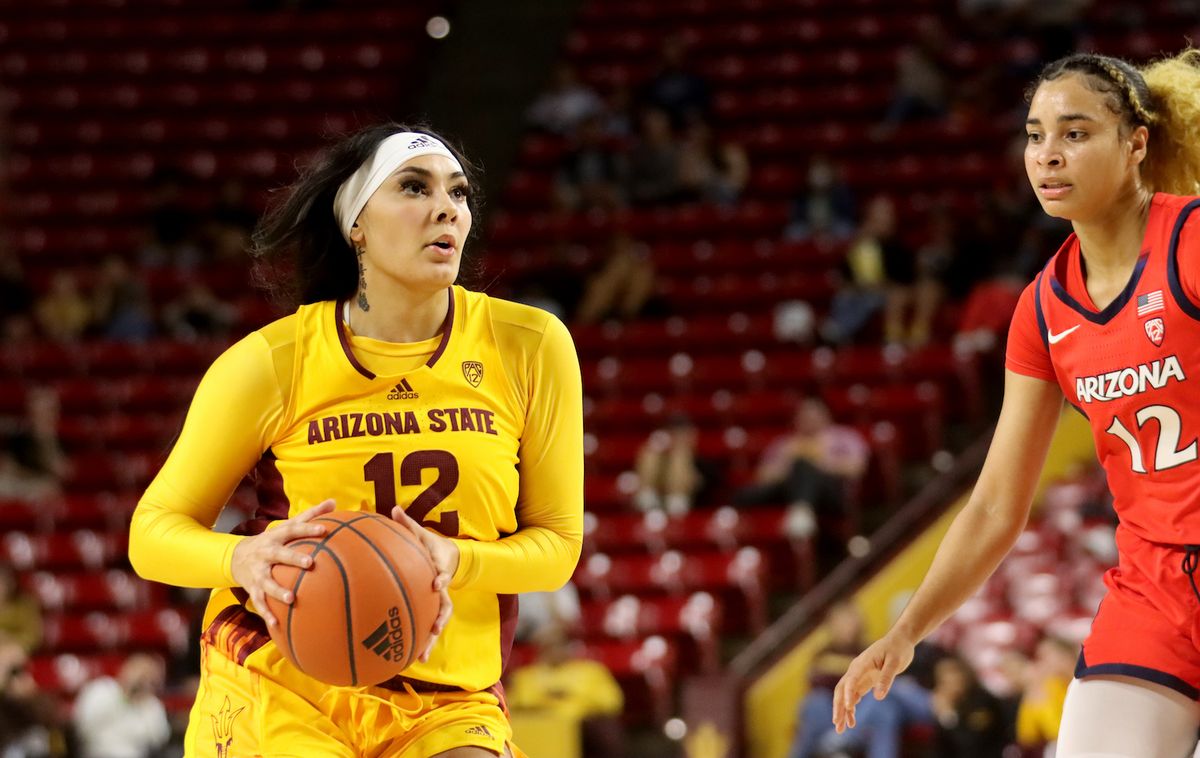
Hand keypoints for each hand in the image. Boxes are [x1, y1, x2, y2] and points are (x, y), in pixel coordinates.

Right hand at [230, 499, 334, 626]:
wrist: (236, 557)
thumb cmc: (273, 540)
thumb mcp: (287, 526)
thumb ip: (310, 515)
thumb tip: (334, 501)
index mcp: (276, 537)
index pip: (294, 530)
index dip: (308, 528)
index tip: (324, 530)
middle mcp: (266, 553)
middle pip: (280, 555)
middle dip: (293, 558)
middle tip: (310, 563)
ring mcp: (258, 572)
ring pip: (267, 582)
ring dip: (278, 591)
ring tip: (291, 598)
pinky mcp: (253, 589)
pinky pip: (260, 603)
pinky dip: (267, 614)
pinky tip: (276, 625)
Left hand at [392, 507, 457, 662]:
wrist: (450, 557)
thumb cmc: (430, 545)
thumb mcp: (422, 533)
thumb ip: (408, 524)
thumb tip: (393, 508)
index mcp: (440, 570)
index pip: (444, 574)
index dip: (442, 579)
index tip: (436, 584)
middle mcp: (442, 590)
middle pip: (445, 607)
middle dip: (440, 620)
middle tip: (434, 631)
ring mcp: (438, 602)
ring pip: (437, 623)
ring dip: (430, 640)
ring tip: (421, 657)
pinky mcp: (431, 610)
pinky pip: (425, 627)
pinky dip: (419, 642)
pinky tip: (407, 658)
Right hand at [831, 632, 914, 732]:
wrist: (900, 640)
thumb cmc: (898, 648)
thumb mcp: (895, 662)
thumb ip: (886, 678)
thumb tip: (878, 697)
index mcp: (861, 663)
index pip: (851, 680)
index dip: (848, 693)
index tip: (848, 707)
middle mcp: (856, 670)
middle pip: (841, 689)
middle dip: (838, 707)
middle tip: (837, 724)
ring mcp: (859, 675)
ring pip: (845, 694)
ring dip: (842, 710)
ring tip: (841, 729)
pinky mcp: (865, 680)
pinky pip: (854, 695)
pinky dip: (851, 707)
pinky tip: (852, 720)